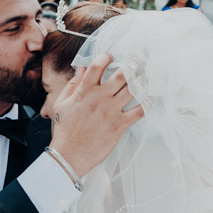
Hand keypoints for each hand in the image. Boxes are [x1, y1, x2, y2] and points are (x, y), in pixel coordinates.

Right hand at [49, 53, 144, 176]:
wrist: (69, 155)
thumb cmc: (64, 131)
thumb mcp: (61, 104)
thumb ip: (72, 85)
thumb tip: (81, 69)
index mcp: (84, 91)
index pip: (97, 66)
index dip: (106, 56)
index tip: (111, 56)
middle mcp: (99, 98)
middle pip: (122, 74)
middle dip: (133, 64)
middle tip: (138, 62)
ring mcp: (110, 111)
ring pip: (133, 89)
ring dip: (142, 80)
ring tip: (146, 77)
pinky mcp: (119, 125)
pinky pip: (140, 110)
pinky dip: (148, 103)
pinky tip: (151, 98)